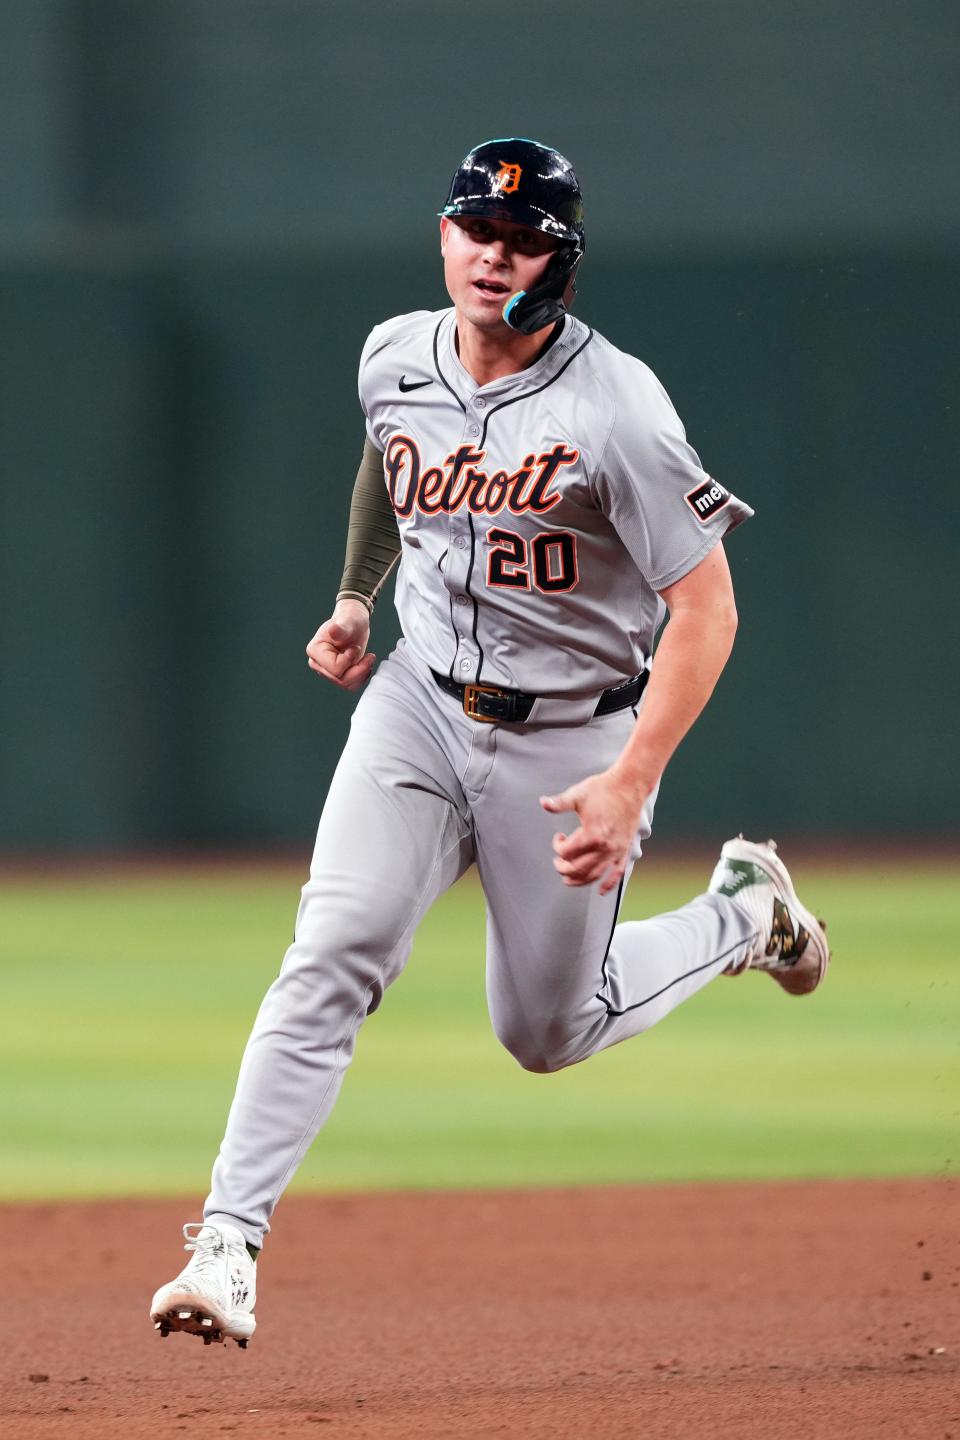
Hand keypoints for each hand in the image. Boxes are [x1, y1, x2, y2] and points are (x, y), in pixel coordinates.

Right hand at [305, 600, 374, 690]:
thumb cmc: (350, 619)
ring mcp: (326, 671)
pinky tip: (366, 664)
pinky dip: (361, 677)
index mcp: (315, 651)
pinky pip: (350, 685)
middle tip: (369, 655)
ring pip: (346, 685)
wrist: (354, 623)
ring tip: (368, 659)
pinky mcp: (336, 675)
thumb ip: (341, 628)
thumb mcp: (349, 622)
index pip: (335, 669)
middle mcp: (317, 663)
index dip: (349, 660)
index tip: (355, 647)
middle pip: (340, 679)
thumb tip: (333, 630)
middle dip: (358, 669)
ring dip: (361, 674)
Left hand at [540, 769, 649, 894]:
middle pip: (578, 869)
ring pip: (595, 875)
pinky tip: (601, 891)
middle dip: (563, 868)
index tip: (559, 836)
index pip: (567, 852)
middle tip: (558, 862)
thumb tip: (543, 803)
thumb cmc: (604, 789)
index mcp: (592, 834)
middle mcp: (605, 847)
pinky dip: (608, 885)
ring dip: (579, 881)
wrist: (629, 785)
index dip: (557, 845)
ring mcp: (616, 850)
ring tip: (569, 880)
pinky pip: (617, 874)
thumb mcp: (577, 795)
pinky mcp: (624, 850)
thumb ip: (559, 802)